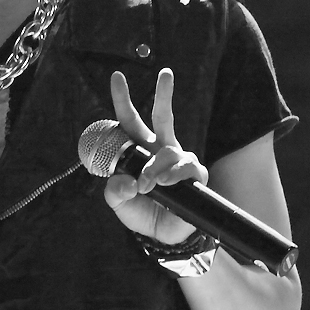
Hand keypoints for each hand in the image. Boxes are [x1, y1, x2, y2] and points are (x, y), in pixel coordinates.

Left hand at [103, 68, 208, 244]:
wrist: (163, 236)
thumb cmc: (141, 211)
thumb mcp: (119, 202)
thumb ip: (115, 190)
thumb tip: (126, 181)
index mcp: (139, 150)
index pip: (130, 121)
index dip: (123, 100)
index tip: (117, 76)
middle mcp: (160, 149)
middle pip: (163, 116)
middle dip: (164, 94)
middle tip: (166, 72)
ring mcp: (179, 160)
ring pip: (168, 151)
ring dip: (154, 168)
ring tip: (148, 185)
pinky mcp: (194, 176)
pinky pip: (185, 168)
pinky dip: (172, 176)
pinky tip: (164, 183)